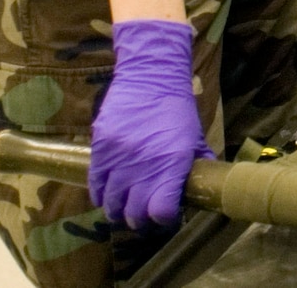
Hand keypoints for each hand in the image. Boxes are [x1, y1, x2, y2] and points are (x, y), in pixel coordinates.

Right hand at [89, 20, 211, 227]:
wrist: (149, 76)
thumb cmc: (177, 107)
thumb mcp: (194, 136)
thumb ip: (197, 163)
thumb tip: (202, 187)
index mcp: (172, 163)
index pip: (161, 212)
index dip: (164, 219)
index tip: (166, 215)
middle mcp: (144, 165)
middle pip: (134, 214)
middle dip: (140, 220)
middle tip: (144, 214)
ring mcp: (119, 159)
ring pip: (112, 204)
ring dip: (119, 210)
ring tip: (125, 205)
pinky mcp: (100, 150)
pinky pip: (95, 186)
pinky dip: (100, 195)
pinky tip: (108, 194)